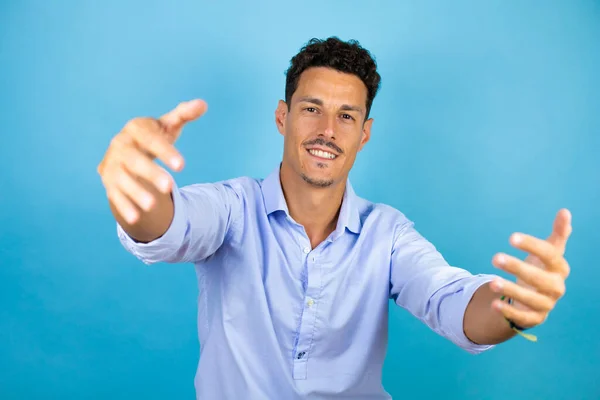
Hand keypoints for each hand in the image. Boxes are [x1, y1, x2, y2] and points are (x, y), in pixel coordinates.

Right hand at [97, 99, 207, 223]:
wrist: (127, 151)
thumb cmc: (153, 137)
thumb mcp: (168, 125)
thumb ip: (184, 114)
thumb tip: (203, 104)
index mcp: (135, 129)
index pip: (150, 139)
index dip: (165, 152)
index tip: (182, 166)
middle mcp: (120, 145)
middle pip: (133, 160)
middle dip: (151, 173)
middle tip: (170, 187)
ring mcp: (112, 164)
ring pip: (122, 179)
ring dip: (136, 192)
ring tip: (153, 205)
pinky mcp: (109, 182)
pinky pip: (115, 195)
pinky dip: (125, 206)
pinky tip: (136, 218)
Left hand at [489, 208, 571, 328]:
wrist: (538, 296)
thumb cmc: (542, 268)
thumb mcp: (549, 251)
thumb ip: (558, 234)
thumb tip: (565, 211)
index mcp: (560, 268)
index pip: (549, 255)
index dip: (532, 245)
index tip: (511, 237)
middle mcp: (556, 287)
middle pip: (538, 278)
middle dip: (517, 268)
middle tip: (495, 258)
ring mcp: (546, 304)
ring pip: (529, 299)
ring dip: (510, 290)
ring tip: (491, 282)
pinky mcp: (535, 318)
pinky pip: (523, 318)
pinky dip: (508, 312)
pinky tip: (493, 304)